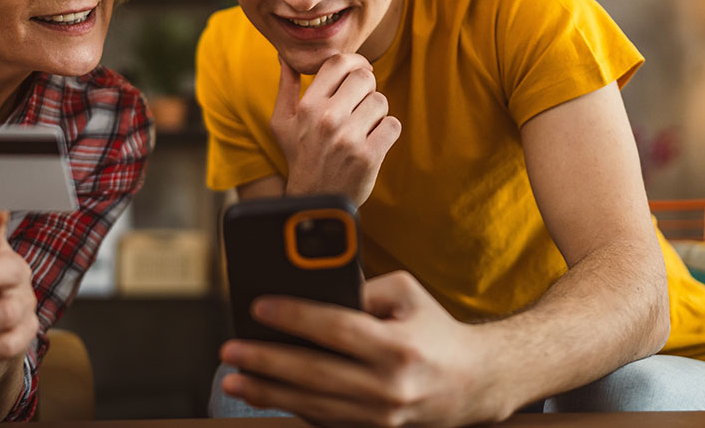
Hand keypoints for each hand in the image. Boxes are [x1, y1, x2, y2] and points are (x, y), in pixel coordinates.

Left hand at [220, 271, 505, 426]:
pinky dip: (291, 408)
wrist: (474, 384)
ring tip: (234, 378)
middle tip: (230, 350)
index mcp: (398, 347)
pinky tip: (265, 395)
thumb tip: (312, 294)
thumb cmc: (434, 329)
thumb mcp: (406, 293)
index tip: (258, 307)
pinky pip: (324, 421)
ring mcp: (381, 416)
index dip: (294, 317)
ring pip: (313, 405)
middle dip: (265, 361)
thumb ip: (362, 289)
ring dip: (268, 393)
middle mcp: (389, 387)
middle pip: (314, 374)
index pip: (335, 328)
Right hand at [270, 54, 400, 204]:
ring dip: (376, 112)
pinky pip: (392, 125)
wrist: (315, 200)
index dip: (355, 62)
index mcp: (308, 106)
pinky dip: (387, 131)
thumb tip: (285, 58)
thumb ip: (285, 87)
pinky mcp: (369, 156)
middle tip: (361, 104)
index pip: (338, 63)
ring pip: (381, 101)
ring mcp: (349, 138)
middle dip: (367, 88)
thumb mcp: (283, 123)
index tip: (359, 72)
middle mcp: (328, 119)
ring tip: (363, 126)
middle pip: (365, 78)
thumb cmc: (300, 156)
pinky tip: (373, 140)